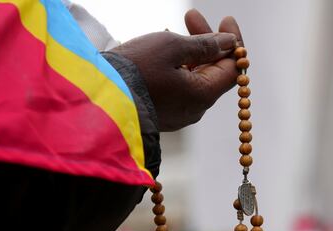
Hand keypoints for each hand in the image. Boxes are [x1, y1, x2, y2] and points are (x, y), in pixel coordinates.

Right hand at [111, 9, 243, 130]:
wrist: (97, 100)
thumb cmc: (135, 71)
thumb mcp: (171, 47)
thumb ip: (204, 45)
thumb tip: (229, 43)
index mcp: (203, 95)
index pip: (232, 69)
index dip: (234, 44)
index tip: (227, 20)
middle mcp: (195, 108)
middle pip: (213, 72)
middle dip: (207, 42)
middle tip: (191, 15)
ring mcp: (178, 113)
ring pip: (194, 79)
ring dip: (190, 53)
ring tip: (170, 31)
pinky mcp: (162, 113)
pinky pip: (178, 88)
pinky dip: (177, 67)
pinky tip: (161, 51)